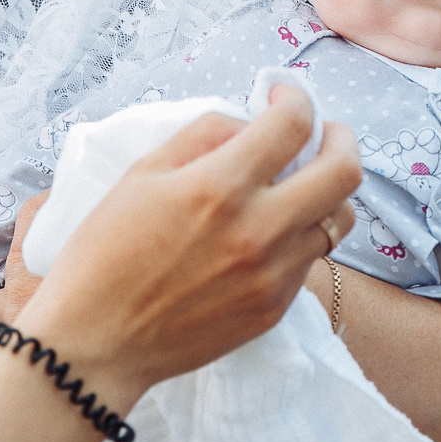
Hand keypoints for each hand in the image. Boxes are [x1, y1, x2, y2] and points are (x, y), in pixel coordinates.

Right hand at [12, 83, 359, 401]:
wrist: (95, 344)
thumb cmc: (104, 253)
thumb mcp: (143, 173)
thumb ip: (204, 135)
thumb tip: (250, 122)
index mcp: (220, 187)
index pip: (293, 124)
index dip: (295, 97)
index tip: (281, 96)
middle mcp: (259, 230)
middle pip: (345, 171)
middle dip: (342, 138)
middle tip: (325, 131)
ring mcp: (273, 275)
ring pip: (338, 219)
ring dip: (327, 192)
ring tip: (301, 185)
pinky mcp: (274, 309)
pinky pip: (310, 259)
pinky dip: (300, 235)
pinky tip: (269, 232)